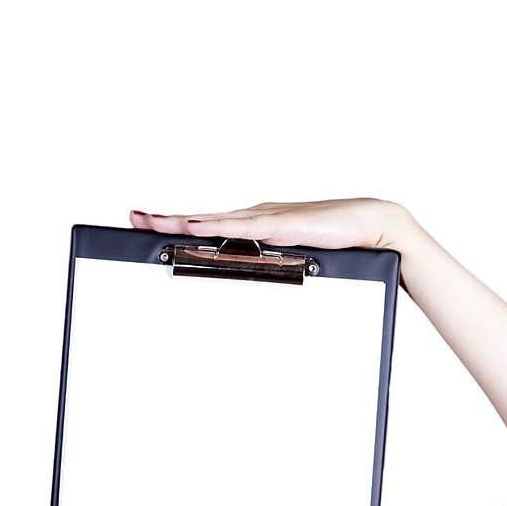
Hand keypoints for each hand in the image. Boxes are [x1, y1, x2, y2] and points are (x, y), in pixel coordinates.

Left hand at [129, 198, 410, 250]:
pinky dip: (214, 225)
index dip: (178, 224)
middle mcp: (255, 217)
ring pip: (213, 218)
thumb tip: (256, 288)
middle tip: (133, 218)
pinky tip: (193, 225)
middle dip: (165, 219)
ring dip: (180, 220)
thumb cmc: (339, 244)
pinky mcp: (280, 223)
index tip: (148, 225)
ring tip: (150, 222)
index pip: (209, 224)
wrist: (373, 228)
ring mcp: (266, 218)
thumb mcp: (296, 262)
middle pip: (202, 217)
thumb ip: (274, 270)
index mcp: (257, 226)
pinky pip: (240, 226)